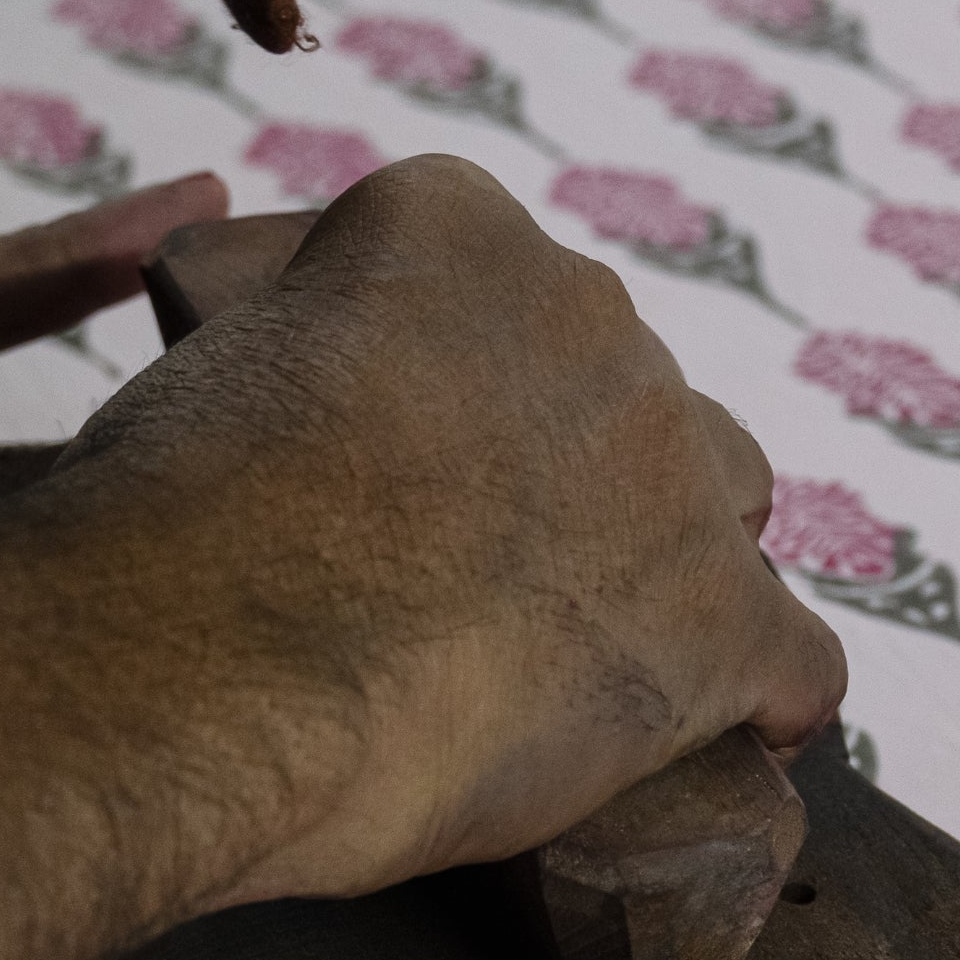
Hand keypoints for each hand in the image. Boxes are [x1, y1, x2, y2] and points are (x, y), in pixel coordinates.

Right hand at [0, 155, 843, 959]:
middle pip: (617, 397)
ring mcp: (672, 468)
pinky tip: (748, 733)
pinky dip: (769, 699)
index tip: (418, 474)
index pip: (500, 300)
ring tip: (596, 652)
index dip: (465, 400)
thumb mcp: (199, 359)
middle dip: (568, 478)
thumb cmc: (160, 522)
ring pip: (721, 505)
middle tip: (479, 583)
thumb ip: (286, 327)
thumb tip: (270, 308)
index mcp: (457, 226)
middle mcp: (593, 313)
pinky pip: (798, 659)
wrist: (195, 661)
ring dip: (671, 567)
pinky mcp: (720, 624)